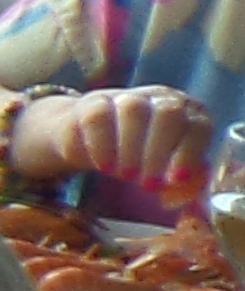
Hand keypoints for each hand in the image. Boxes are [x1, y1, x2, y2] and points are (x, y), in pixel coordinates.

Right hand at [21, 83, 214, 190]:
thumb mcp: (167, 170)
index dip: (189, 154)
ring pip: (133, 110)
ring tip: (126, 177)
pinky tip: (104, 166)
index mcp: (189, 113)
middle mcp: (161, 99)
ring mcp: (127, 97)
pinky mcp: (93, 102)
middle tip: (148, 184)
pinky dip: (102, 146)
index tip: (175, 180)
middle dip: (158, 152)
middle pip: (168, 113)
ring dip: (130, 149)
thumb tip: (179, 193)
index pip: (198, 126)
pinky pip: (98, 118)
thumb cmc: (142, 156)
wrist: (94, 137)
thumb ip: (182, 185)